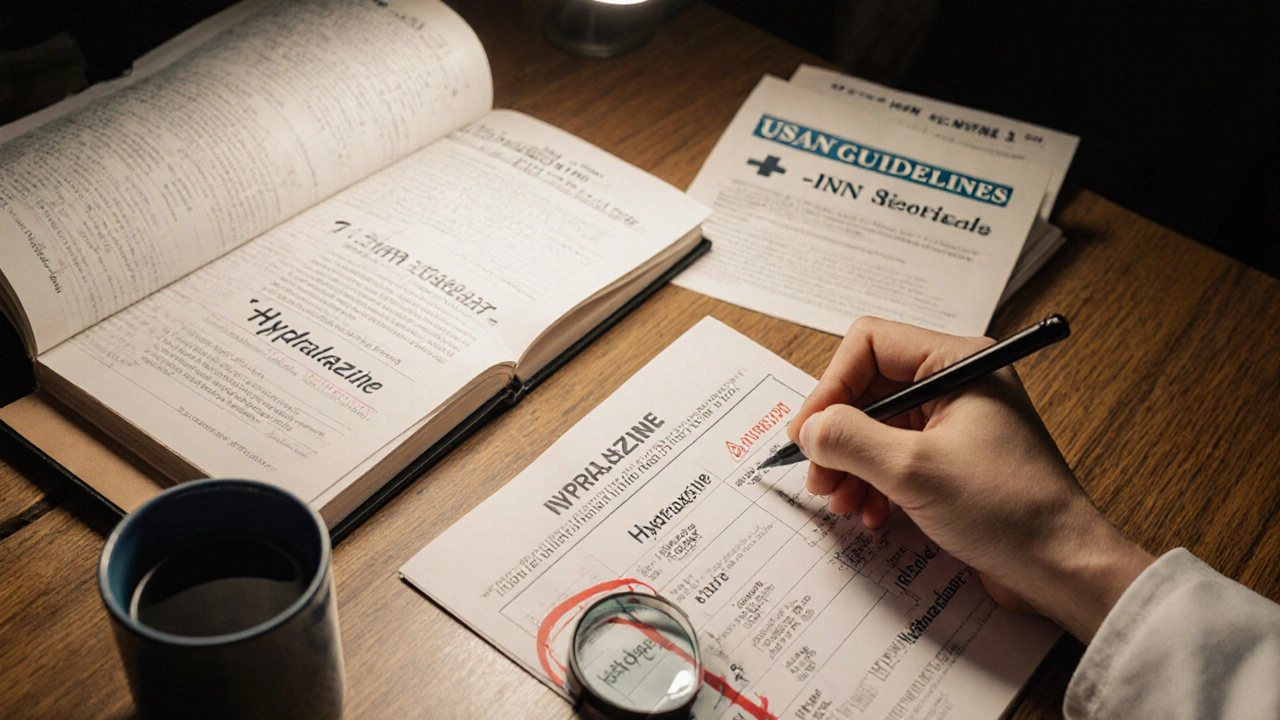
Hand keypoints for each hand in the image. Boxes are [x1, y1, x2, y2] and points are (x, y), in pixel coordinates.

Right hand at [788, 316, 1153, 640]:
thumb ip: (849, 439)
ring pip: (877, 426)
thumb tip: (807, 428)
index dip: (831, 385)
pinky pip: (896, 455)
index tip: (808, 433)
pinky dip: (874, 482)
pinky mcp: (954, 459)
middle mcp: (957, 383)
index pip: (870, 345)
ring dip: (851, 465)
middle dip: (838, 435)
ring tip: (843, 503)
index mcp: (958, 363)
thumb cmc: (1007, 510)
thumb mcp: (912, 470)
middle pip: (869, 388)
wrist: (1063, 568)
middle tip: (818, 477)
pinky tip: (872, 513)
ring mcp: (957, 422)